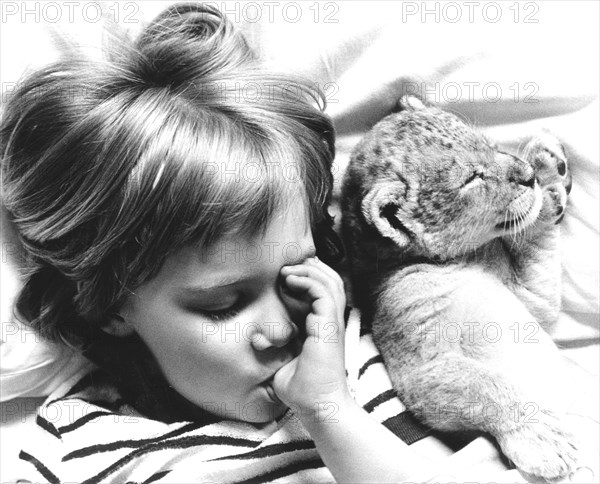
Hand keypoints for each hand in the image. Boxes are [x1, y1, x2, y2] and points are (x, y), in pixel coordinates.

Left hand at [273, 256, 349, 419]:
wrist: (318, 405)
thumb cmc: (303, 390)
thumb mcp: (284, 362)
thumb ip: (276, 347)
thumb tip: (258, 339)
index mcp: (323, 327)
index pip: (322, 293)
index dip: (308, 278)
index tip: (285, 275)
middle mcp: (331, 321)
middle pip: (331, 282)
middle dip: (312, 268)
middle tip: (289, 264)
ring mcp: (333, 322)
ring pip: (331, 282)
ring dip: (309, 271)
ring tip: (288, 269)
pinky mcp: (330, 325)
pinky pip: (323, 292)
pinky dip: (308, 280)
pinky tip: (290, 279)